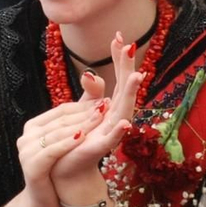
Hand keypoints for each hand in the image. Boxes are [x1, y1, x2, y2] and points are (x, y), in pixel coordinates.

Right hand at [16, 93, 104, 206]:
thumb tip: (93, 88)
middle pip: (61, 120)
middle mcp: (27, 135)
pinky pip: (52, 151)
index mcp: (34, 126)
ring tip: (100, 117)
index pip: (62, 111)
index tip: (105, 101)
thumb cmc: (59, 169)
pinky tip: (83, 137)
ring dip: (80, 124)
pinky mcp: (31, 165)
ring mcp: (26, 150)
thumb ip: (79, 117)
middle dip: (85, 113)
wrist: (45, 200)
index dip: (84, 106)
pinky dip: (67, 143)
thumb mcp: (68, 141)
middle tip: (106, 105)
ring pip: (58, 133)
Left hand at [51, 34, 141, 198]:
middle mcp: (115, 117)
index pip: (119, 77)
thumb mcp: (84, 111)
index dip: (120, 58)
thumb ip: (91, 93)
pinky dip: (119, 132)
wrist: (68, 169)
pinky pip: (112, 139)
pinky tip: (124, 122)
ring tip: (137, 76)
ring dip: (130, 94)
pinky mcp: (100, 149)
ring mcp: (110, 133)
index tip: (118, 37)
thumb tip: (91, 72)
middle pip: (125, 88)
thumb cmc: (77, 140)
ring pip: (124, 110)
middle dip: (127, 68)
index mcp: (111, 107)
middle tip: (130, 45)